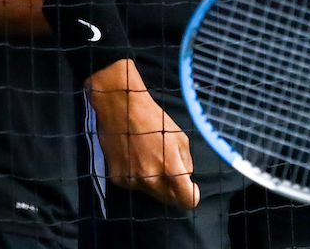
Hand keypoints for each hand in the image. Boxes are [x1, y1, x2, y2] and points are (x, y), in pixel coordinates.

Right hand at [87, 59, 200, 208]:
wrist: (121, 109)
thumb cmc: (154, 120)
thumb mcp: (180, 137)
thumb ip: (186, 161)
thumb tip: (187, 177)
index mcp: (170, 167)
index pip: (186, 199)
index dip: (191, 196)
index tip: (191, 189)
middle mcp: (150, 179)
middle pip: (169, 200)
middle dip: (174, 190)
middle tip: (171, 171)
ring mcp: (132, 181)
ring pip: (151, 194)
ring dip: (156, 183)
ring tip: (151, 159)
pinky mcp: (118, 180)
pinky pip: (135, 186)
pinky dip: (139, 178)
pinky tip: (137, 160)